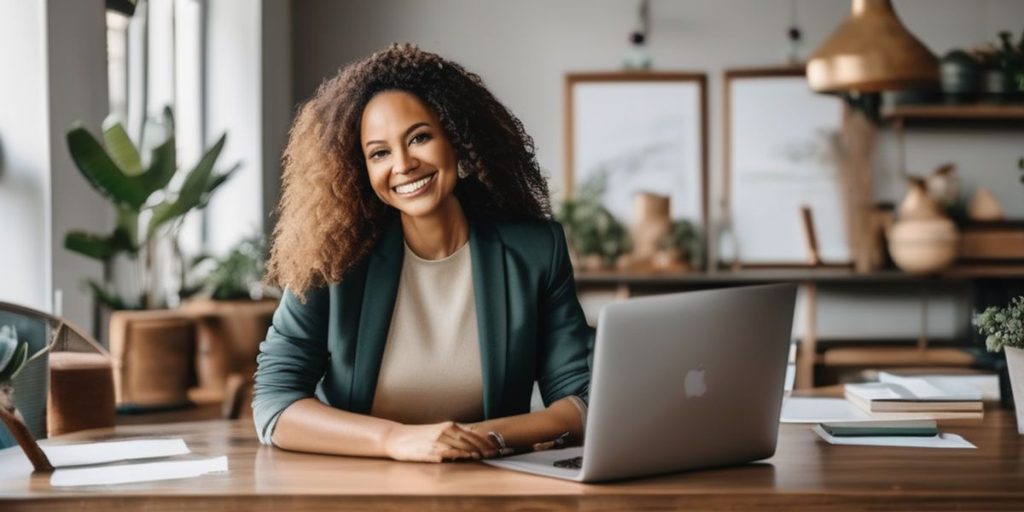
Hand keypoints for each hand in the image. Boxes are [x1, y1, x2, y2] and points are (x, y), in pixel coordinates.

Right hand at [383, 421, 497, 462]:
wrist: (396, 438)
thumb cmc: (418, 436)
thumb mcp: (438, 431)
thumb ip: (454, 435)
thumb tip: (472, 438)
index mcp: (449, 426)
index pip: (472, 434)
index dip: (486, 440)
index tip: (496, 447)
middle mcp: (445, 432)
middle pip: (470, 440)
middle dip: (484, 447)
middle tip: (496, 453)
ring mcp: (438, 442)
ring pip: (461, 446)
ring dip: (474, 451)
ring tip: (485, 456)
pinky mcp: (430, 452)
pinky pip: (448, 453)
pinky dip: (459, 455)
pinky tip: (467, 457)